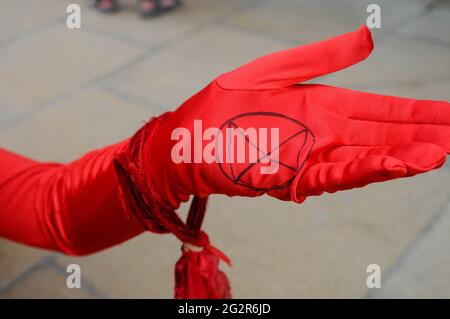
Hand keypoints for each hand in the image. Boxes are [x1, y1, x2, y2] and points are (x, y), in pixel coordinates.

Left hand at [144, 25, 448, 208]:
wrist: (190, 134)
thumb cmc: (226, 102)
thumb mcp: (276, 69)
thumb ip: (321, 57)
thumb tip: (369, 38)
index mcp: (325, 107)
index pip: (381, 110)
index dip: (416, 113)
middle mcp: (325, 134)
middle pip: (382, 136)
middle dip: (420, 138)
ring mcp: (310, 157)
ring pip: (364, 160)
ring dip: (400, 158)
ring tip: (436, 153)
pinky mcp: (291, 177)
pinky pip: (334, 175)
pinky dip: (364, 170)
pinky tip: (393, 165)